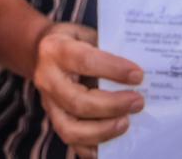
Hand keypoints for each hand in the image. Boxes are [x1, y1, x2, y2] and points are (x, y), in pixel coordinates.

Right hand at [31, 22, 144, 156]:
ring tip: (126, 122)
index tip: (138, 75)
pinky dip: (94, 148)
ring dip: (103, 130)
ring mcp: (48, 103)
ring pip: (70, 129)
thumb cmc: (73, 41)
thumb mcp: (87, 34)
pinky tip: (114, 141)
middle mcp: (47, 78)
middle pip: (78, 101)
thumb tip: (139, 72)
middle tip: (138, 102)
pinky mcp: (53, 120)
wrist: (42, 51)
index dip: (113, 70)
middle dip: (112, 105)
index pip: (85, 61)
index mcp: (55, 50)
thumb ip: (108, 49)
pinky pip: (72, 143)